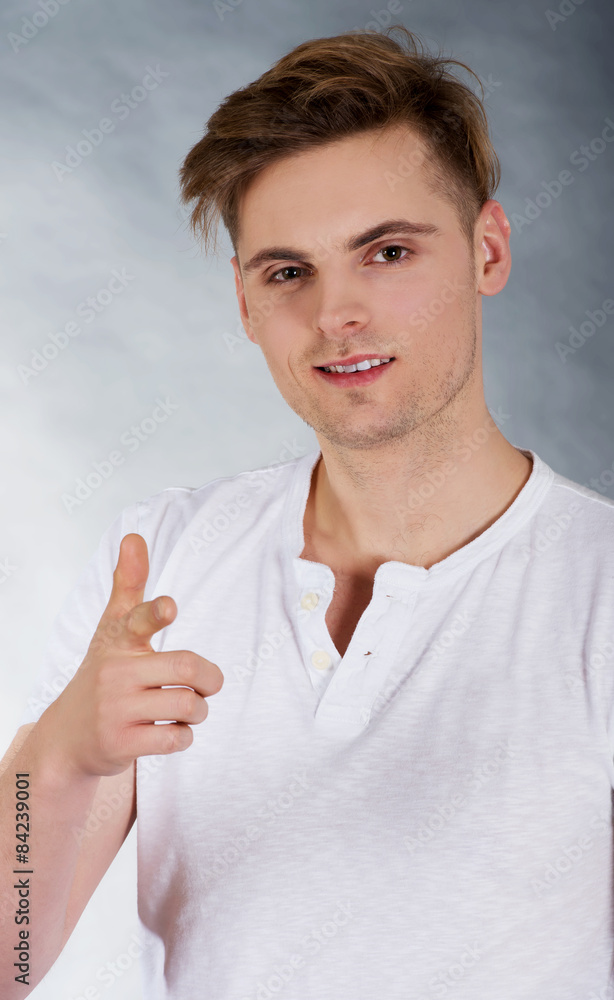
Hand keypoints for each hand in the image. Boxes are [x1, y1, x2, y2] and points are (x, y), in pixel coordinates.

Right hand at [41, 532, 223, 777]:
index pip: (137, 620)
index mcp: (117, 640)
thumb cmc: (103, 674)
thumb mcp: (111, 629)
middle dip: (211, 680)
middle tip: (209, 685)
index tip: (170, 606)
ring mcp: (115, 710)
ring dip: (199, 711)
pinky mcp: (120, 744)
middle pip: (187, 668)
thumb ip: (128, 585)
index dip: (157, 612)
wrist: (68, 737)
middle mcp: (114, 673)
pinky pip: (175, 738)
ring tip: (187, 710)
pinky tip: (171, 732)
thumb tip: (133, 535)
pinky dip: (184, 736)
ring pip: (188, 706)